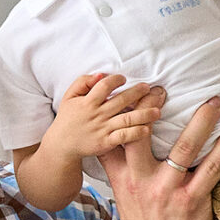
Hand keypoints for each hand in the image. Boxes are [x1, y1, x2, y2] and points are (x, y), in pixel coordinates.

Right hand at [46, 72, 165, 159]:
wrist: (62, 144)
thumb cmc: (68, 118)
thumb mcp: (69, 97)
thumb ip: (83, 82)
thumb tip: (101, 75)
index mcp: (87, 102)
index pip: (104, 86)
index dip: (116, 80)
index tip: (124, 78)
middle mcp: (97, 115)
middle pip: (121, 100)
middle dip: (137, 93)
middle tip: (148, 88)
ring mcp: (102, 129)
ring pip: (127, 119)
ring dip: (144, 114)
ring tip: (157, 110)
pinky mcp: (106, 143)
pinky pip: (124, 137)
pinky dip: (136, 133)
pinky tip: (147, 129)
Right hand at [100, 97, 219, 219]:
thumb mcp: (125, 204)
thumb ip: (123, 174)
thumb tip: (120, 147)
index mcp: (122, 182)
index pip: (113, 140)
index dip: (119, 115)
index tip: (127, 93)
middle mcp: (141, 184)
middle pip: (142, 135)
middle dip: (151, 107)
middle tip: (163, 87)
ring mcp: (167, 192)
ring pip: (184, 146)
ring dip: (201, 120)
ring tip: (214, 101)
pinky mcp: (192, 203)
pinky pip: (211, 169)